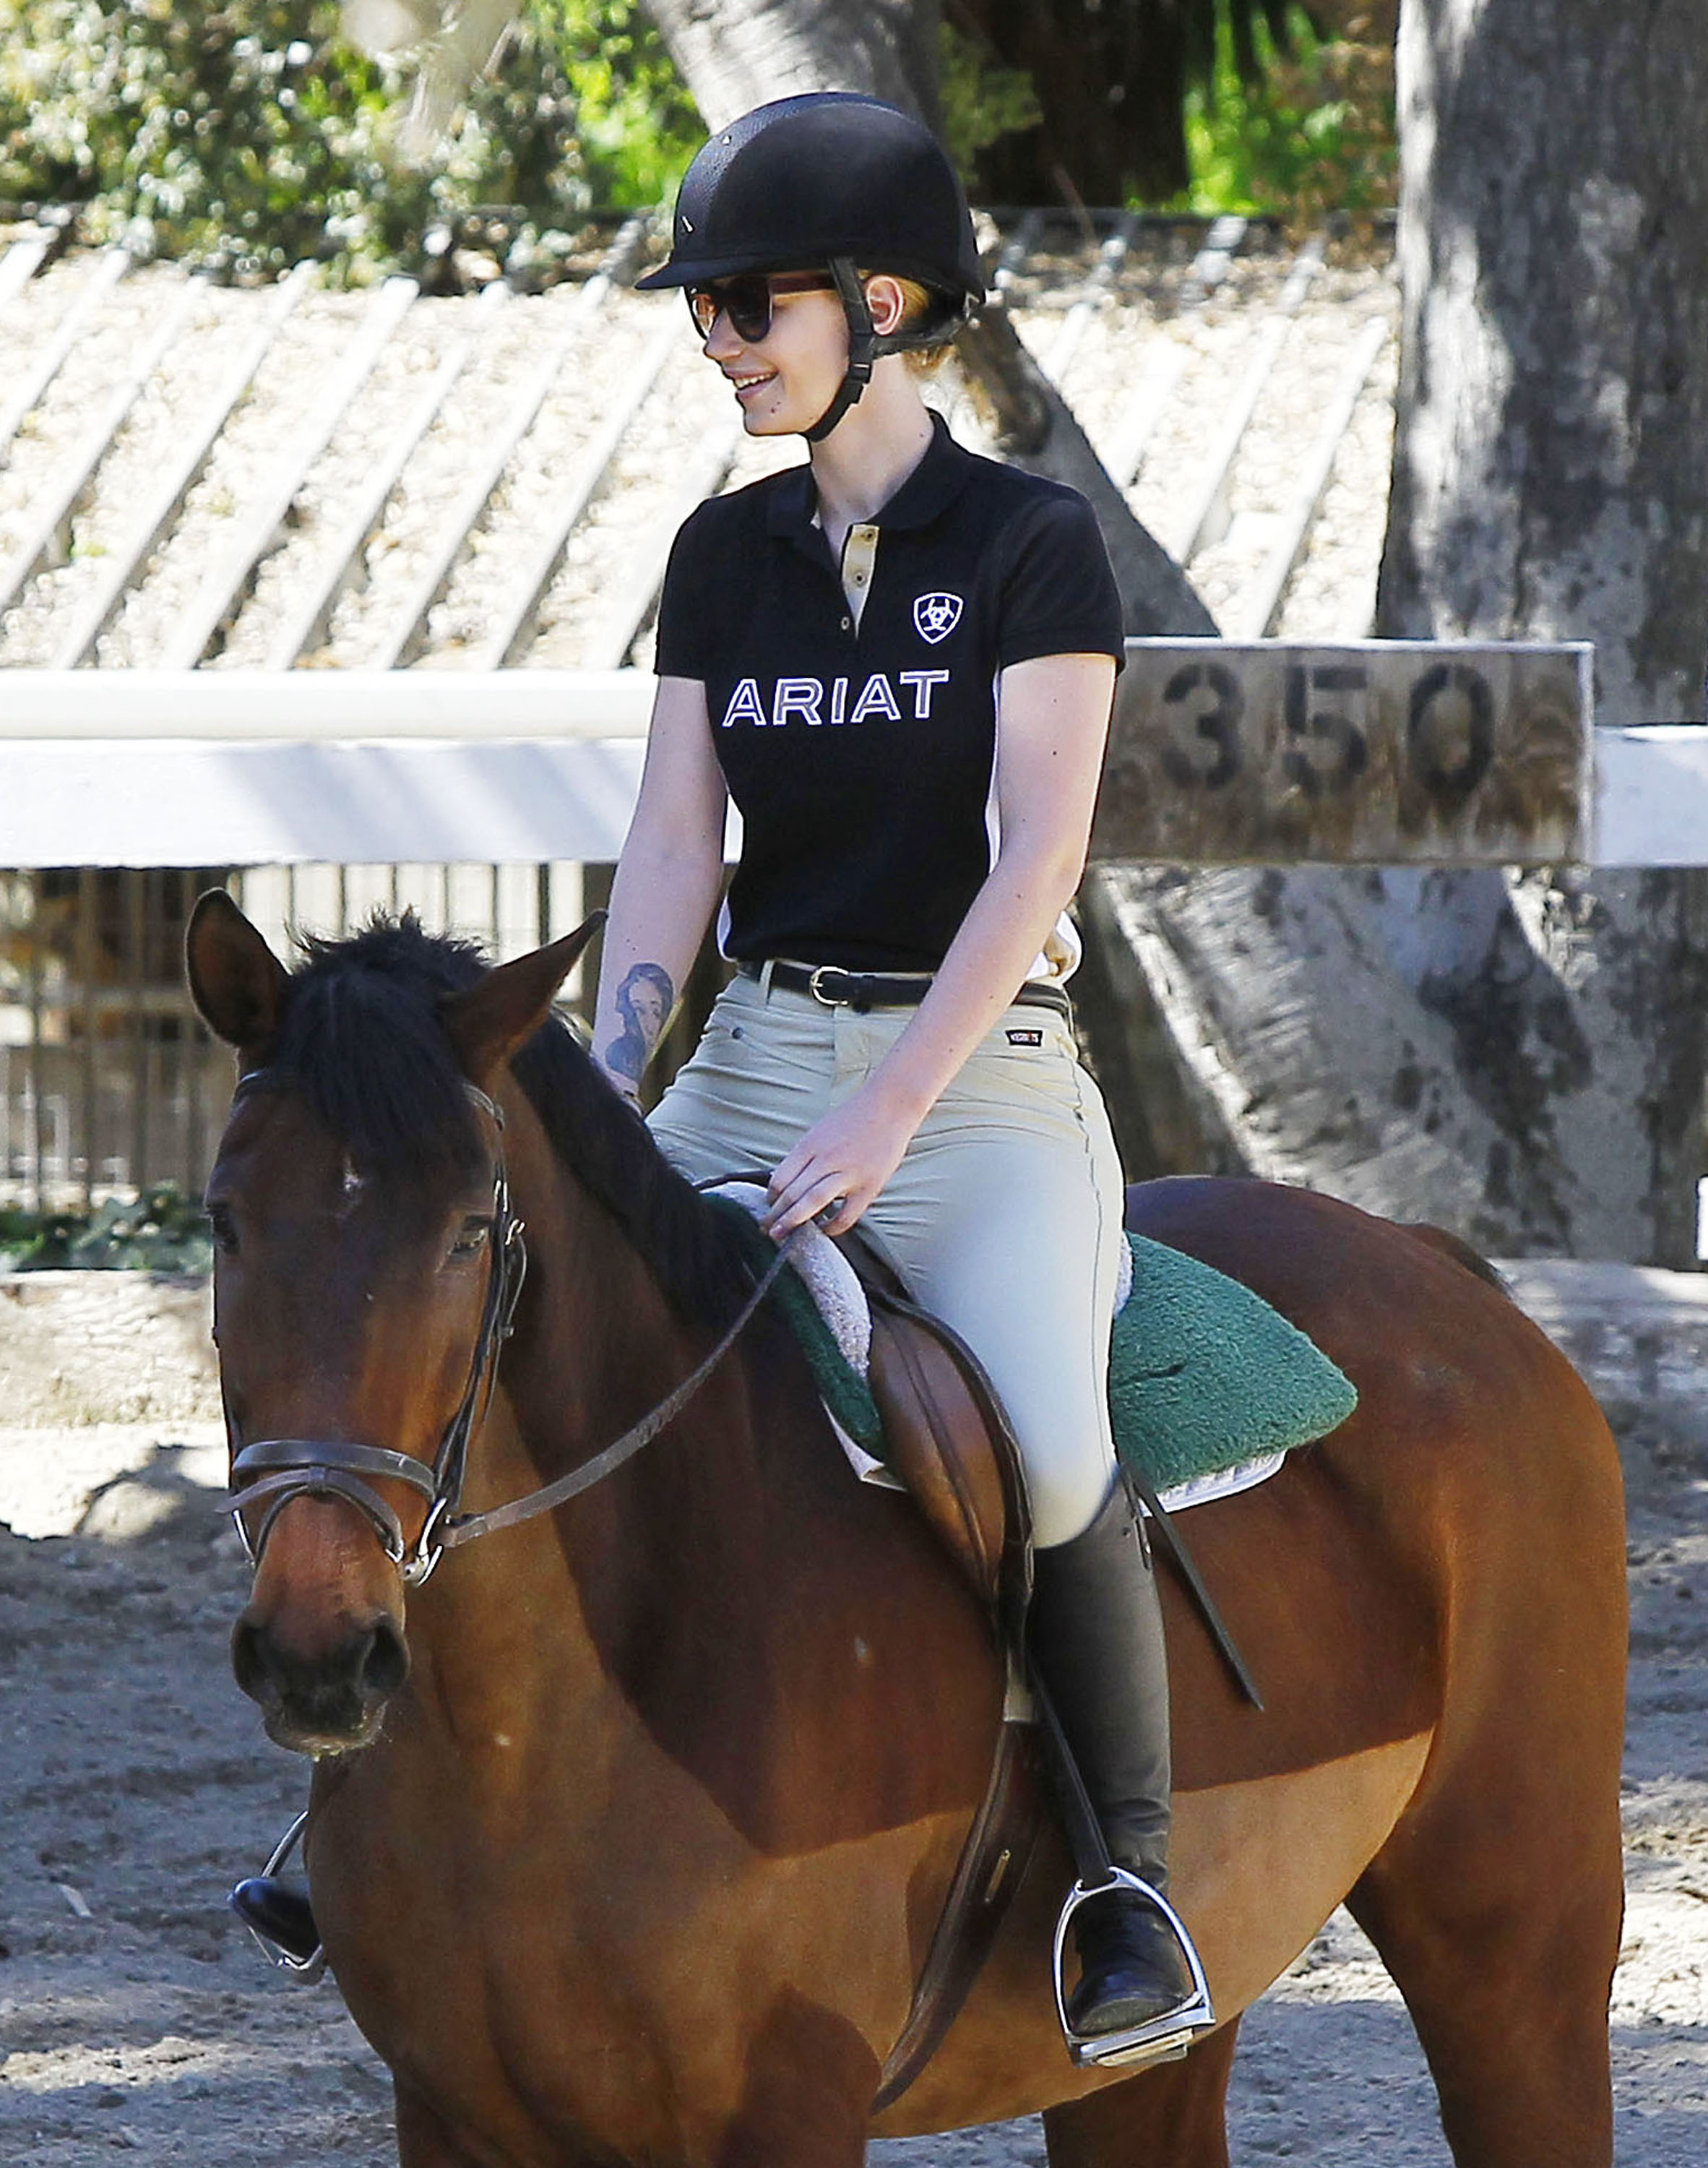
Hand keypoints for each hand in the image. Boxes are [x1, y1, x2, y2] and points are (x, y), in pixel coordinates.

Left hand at [762, 1082, 921, 1240]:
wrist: (890, 1106)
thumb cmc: (855, 1118)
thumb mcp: (821, 1131)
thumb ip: (806, 1156)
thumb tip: (789, 1183)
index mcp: (810, 1145)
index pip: (780, 1178)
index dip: (770, 1197)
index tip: (768, 1206)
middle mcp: (826, 1159)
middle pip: (791, 1193)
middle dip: (775, 1214)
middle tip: (767, 1228)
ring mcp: (848, 1174)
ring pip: (812, 1202)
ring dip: (792, 1221)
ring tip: (781, 1234)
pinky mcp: (869, 1187)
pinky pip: (846, 1215)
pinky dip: (832, 1227)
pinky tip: (824, 1229)